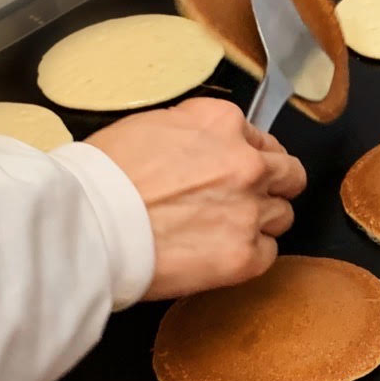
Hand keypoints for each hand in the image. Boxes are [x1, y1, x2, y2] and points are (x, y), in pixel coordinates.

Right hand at [86, 98, 306, 299]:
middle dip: (274, 187)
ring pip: (282, 216)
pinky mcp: (246, 256)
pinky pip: (268, 255)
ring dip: (260, 223)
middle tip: (247, 202)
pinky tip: (218, 256)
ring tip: (222, 234)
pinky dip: (248, 257)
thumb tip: (206, 150)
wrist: (90, 224)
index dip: (252, 158)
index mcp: (222, 123)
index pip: (263, 141)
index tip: (237, 173)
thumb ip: (195, 134)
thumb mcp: (151, 126)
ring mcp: (251, 211)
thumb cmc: (103, 176)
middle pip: (289, 175)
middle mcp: (247, 163)